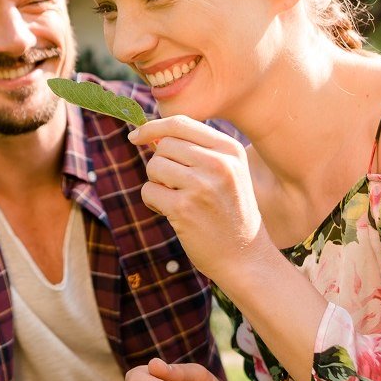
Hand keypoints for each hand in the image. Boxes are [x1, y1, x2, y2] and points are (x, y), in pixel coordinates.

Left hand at [127, 116, 270, 280]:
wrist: (245, 257)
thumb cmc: (230, 212)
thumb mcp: (228, 172)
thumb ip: (198, 149)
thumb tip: (151, 134)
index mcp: (230, 149)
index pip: (180, 123)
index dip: (152, 127)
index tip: (136, 136)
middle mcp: (218, 163)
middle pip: (164, 145)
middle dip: (160, 164)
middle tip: (175, 186)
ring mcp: (201, 185)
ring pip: (154, 166)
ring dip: (157, 184)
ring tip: (178, 200)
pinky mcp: (183, 208)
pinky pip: (148, 191)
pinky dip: (153, 203)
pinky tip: (174, 215)